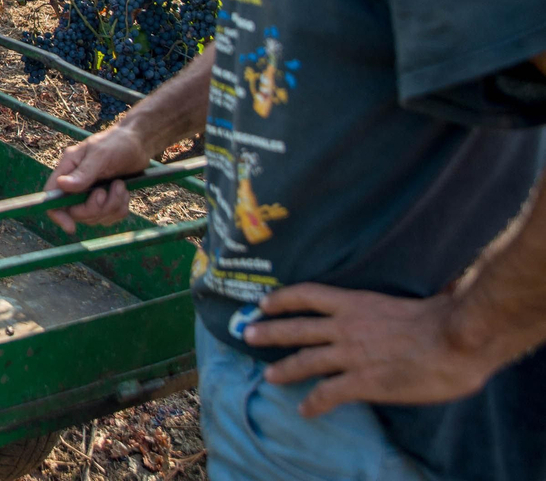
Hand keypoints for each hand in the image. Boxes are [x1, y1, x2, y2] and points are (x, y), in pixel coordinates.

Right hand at [43, 123, 153, 232]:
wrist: (139, 143)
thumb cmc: (117, 143)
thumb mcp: (100, 155)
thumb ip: (83, 172)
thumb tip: (62, 185)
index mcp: (68, 170)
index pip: (52, 195)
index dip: (57, 214)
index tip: (71, 226)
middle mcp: (76, 183)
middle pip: (76, 212)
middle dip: (94, 208)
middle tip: (106, 192)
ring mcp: (91, 193)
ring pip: (95, 217)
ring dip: (111, 206)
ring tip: (120, 186)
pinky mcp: (106, 200)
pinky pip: (110, 217)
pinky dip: (119, 209)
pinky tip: (124, 192)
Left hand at [244, 283, 503, 415]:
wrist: (456, 338)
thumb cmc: (442, 317)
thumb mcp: (404, 300)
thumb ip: (387, 305)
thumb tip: (393, 303)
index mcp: (356, 302)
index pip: (309, 294)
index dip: (283, 298)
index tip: (265, 302)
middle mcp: (345, 326)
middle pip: (297, 327)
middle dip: (270, 331)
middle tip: (248, 333)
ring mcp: (351, 355)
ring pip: (306, 360)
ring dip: (284, 368)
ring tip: (268, 375)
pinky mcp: (362, 382)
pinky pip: (329, 394)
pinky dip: (314, 403)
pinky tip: (305, 410)